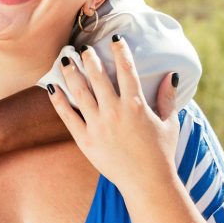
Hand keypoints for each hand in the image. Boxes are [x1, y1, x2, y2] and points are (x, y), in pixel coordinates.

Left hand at [48, 37, 179, 192]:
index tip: (114, 39)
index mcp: (135, 105)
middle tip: (82, 47)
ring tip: (65, 60)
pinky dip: (58, 100)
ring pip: (80, 92)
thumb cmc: (161, 153)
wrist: (147, 183)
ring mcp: (97, 124)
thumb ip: (167, 98)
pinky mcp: (84, 138)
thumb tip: (171, 75)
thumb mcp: (169, 123)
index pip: (127, 70)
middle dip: (89, 58)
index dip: (120, 52)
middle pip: (98, 76)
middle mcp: (114, 111)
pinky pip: (67, 115)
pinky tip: (52, 87)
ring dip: (71, 73)